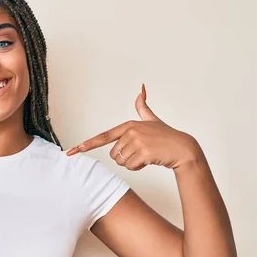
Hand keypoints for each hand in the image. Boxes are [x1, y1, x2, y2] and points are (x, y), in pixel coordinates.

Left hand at [66, 84, 201, 170]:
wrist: (183, 149)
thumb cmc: (166, 136)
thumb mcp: (152, 120)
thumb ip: (143, 107)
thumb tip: (141, 90)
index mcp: (128, 125)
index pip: (103, 136)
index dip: (86, 144)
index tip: (72, 151)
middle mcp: (130, 132)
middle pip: (113, 155)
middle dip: (125, 158)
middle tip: (141, 152)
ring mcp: (137, 141)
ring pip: (121, 162)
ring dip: (132, 163)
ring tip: (147, 155)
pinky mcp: (143, 152)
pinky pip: (131, 167)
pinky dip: (139, 167)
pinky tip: (150, 159)